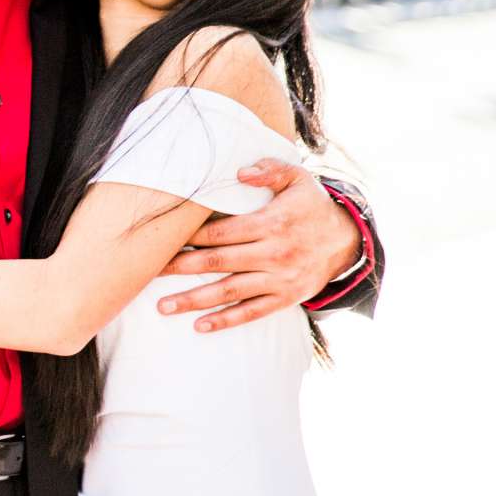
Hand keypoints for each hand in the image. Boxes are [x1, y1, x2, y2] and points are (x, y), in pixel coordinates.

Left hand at [154, 159, 360, 332]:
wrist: (347, 240)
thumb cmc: (311, 205)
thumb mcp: (298, 178)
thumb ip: (269, 169)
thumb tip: (239, 173)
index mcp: (271, 223)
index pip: (221, 231)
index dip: (190, 237)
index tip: (162, 241)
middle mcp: (273, 253)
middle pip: (218, 262)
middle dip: (181, 268)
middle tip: (148, 273)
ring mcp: (279, 278)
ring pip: (230, 291)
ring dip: (194, 300)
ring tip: (163, 307)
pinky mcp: (285, 298)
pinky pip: (252, 312)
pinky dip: (226, 320)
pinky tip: (201, 326)